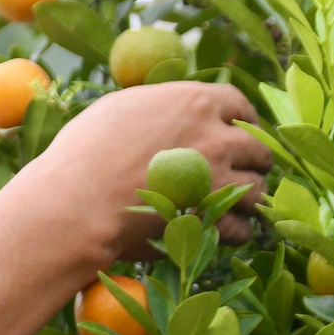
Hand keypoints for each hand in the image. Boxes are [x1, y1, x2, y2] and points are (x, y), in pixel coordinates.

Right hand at [28, 80, 271, 261]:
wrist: (75, 203)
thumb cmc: (85, 153)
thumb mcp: (121, 109)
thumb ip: (160, 105)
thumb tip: (171, 110)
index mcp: (193, 102)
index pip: (239, 104)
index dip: (240, 121)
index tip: (234, 134)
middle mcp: (215, 136)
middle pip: (258, 148)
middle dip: (251, 162)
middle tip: (235, 173)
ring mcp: (218, 179)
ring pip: (257, 190)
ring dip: (245, 199)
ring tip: (227, 206)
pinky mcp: (212, 219)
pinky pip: (242, 228)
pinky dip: (233, 232)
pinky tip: (218, 231)